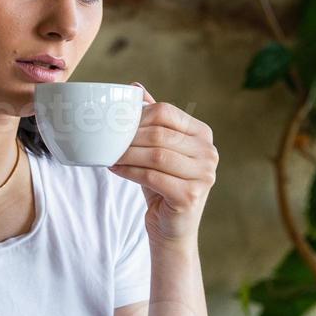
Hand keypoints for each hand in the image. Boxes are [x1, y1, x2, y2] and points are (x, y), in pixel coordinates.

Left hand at [108, 83, 217, 245]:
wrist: (172, 228)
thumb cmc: (164, 185)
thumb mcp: (158, 149)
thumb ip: (152, 120)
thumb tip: (134, 87)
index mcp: (203, 134)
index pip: (167, 112)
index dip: (138, 116)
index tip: (116, 124)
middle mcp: (209, 153)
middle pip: (160, 134)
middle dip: (128, 136)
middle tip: (107, 141)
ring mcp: (204, 175)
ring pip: (156, 155)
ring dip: (127, 154)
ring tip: (109, 155)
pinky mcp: (190, 195)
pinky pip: (153, 177)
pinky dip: (130, 171)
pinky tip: (116, 169)